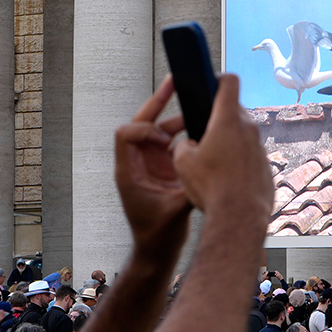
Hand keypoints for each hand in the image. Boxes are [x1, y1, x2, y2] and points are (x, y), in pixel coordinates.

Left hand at [114, 77, 191, 260]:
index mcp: (128, 171)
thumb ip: (188, 187)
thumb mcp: (176, 210)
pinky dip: (184, 133)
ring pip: (158, 131)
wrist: (157, 250)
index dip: (144, 129)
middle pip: (141, 123)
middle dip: (158, 103)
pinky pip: (170, 142)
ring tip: (196, 105)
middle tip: (174, 82)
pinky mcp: (161, 168)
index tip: (164, 140)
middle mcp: (136, 163)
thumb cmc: (157, 234)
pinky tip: (200, 126)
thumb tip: (205, 165)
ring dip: (176, 118)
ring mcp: (148, 164)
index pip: (125, 134)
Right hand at [171, 74, 271, 228]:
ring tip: (211, 163)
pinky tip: (224, 181)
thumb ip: (182, 146)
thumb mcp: (183, 164)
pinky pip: (249, 158)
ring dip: (228, 143)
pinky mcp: (266, 167)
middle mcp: (248, 130)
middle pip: (233, 112)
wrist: (239, 217)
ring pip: (242, 137)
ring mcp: (260, 148)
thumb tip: (186, 145)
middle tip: (201, 133)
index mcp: (227, 121)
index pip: (228, 82)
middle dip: (217, 119)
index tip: (209, 82)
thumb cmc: (212, 188)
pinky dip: (237, 163)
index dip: (217, 78)